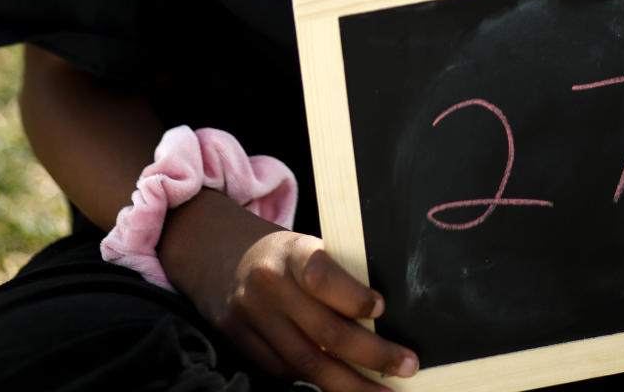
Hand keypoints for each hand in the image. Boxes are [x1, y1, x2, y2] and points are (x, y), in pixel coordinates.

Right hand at [161, 194, 418, 389]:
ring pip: (308, 363)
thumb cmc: (279, 253)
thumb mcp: (303, 245)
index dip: (352, 296)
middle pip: (323, 331)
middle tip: (407, 365)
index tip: (381, 308)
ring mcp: (252, 322)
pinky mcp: (244, 348)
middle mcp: (268, 287)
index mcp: (289, 252)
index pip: (321, 276)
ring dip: (351, 384)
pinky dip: (321, 384)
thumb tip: (382, 310)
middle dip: (371, 355)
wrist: (216, 256)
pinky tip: (348, 389)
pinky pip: (289, 373)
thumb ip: (336, 272)